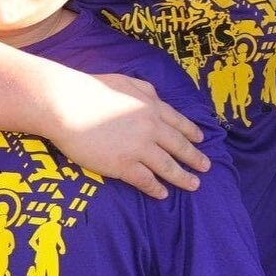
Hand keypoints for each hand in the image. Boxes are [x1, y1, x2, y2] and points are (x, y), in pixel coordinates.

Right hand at [50, 73, 209, 199]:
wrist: (68, 105)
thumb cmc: (92, 90)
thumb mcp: (126, 81)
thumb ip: (145, 90)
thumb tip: (156, 98)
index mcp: (152, 106)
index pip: (178, 122)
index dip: (191, 132)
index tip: (201, 140)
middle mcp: (151, 127)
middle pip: (178, 146)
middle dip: (194, 158)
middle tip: (206, 167)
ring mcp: (139, 147)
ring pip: (167, 166)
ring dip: (182, 177)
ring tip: (194, 185)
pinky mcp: (123, 165)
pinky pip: (145, 180)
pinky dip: (156, 188)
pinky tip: (162, 194)